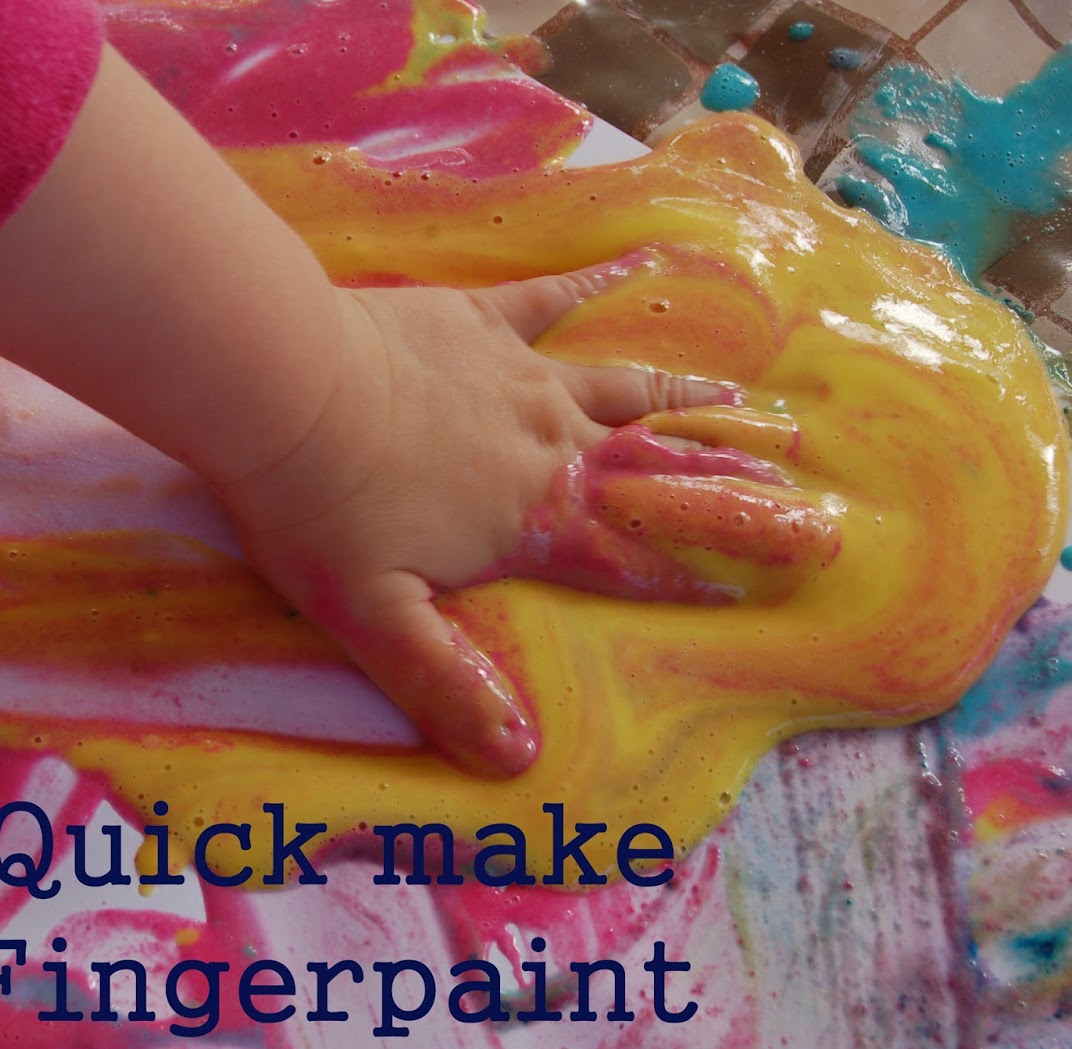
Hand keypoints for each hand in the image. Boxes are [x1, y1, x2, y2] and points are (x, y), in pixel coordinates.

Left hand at [212, 258, 729, 776]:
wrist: (282, 387)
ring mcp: (517, 376)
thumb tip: (517, 759)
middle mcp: (545, 447)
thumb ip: (444, 685)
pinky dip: (597, 282)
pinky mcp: (477, 319)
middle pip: (652, 468)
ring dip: (686, 400)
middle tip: (795, 482)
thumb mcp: (372, 619)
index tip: (762, 579)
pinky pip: (550, 299)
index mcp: (530, 521)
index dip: (693, 573)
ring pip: (623, 389)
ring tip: (747, 400)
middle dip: (724, 481)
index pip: (629, 558)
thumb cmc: (319, 507)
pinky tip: (642, 260)